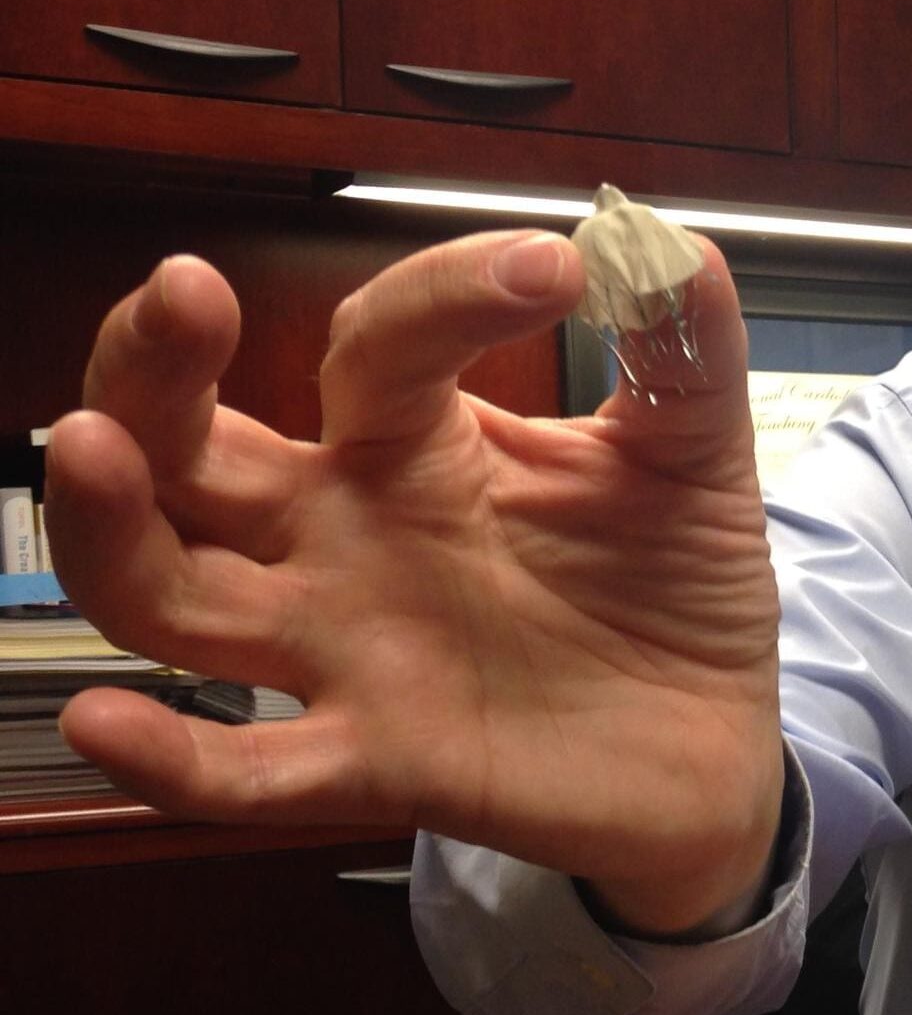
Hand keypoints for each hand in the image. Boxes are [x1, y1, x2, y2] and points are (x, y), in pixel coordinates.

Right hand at [45, 231, 785, 931]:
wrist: (717, 745)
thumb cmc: (672, 588)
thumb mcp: (691, 457)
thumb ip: (682, 351)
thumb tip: (669, 244)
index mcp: (417, 446)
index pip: (380, 344)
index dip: (447, 294)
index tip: (556, 270)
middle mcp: (346, 538)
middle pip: (192, 447)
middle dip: (156, 367)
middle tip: (181, 291)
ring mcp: (346, 650)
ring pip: (169, 590)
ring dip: (114, 525)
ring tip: (92, 448)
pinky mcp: (380, 763)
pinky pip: (246, 770)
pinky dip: (172, 758)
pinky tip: (110, 724)